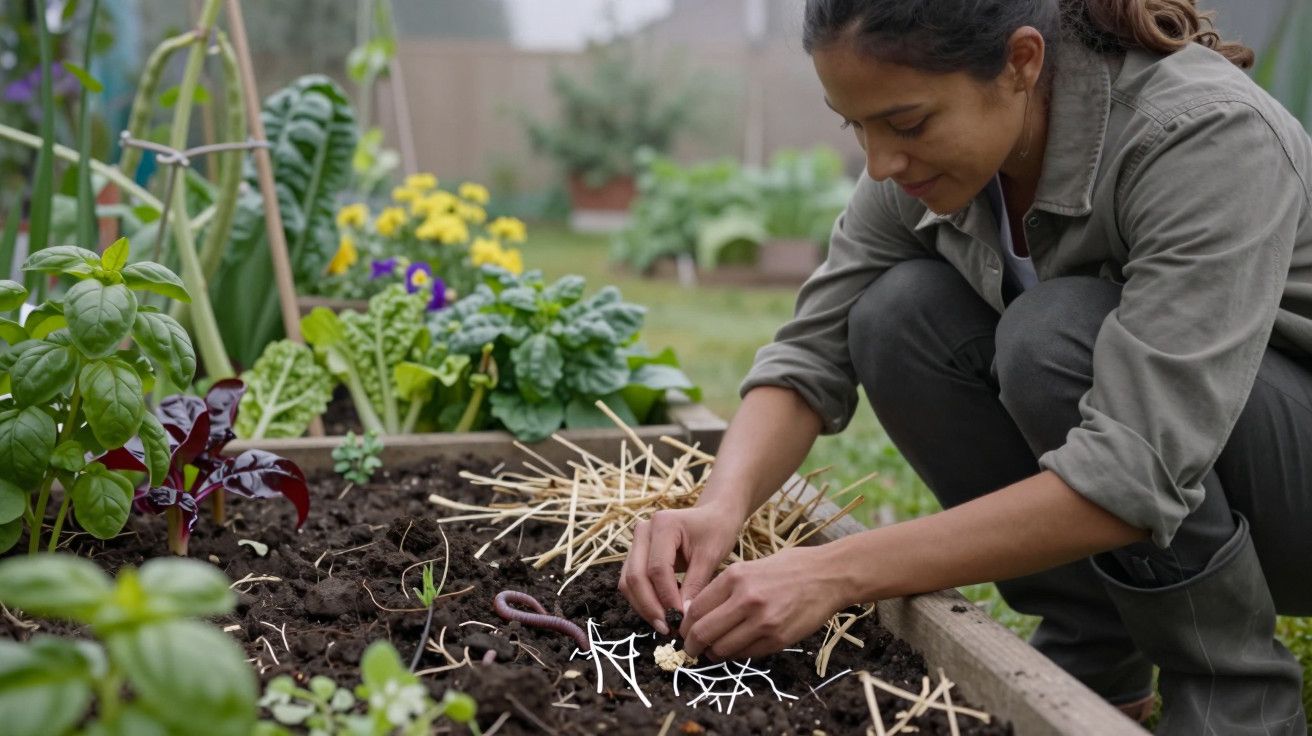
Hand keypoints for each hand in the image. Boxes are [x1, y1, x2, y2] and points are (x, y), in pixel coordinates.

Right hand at [619, 504, 742, 634]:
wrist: (713, 516)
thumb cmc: (716, 531)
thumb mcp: (711, 556)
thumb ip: (696, 585)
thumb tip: (684, 616)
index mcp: (663, 525)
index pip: (657, 569)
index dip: (667, 597)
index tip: (681, 618)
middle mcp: (643, 531)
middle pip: (635, 576)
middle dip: (650, 606)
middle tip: (668, 629)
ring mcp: (636, 542)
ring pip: (628, 581)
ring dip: (643, 606)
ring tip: (665, 625)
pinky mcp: (636, 554)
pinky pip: (632, 581)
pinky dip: (643, 600)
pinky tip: (661, 613)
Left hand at [680, 545, 846, 660]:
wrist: (828, 576)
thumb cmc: (788, 568)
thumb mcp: (750, 567)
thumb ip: (724, 588)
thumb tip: (697, 613)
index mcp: (735, 577)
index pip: (694, 609)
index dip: (683, 626)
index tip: (683, 632)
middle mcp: (745, 599)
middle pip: (702, 632)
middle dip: (691, 646)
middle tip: (690, 650)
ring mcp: (762, 621)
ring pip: (721, 648)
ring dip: (712, 654)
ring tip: (713, 652)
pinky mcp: (777, 638)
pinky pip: (745, 654)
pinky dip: (735, 655)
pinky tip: (736, 648)